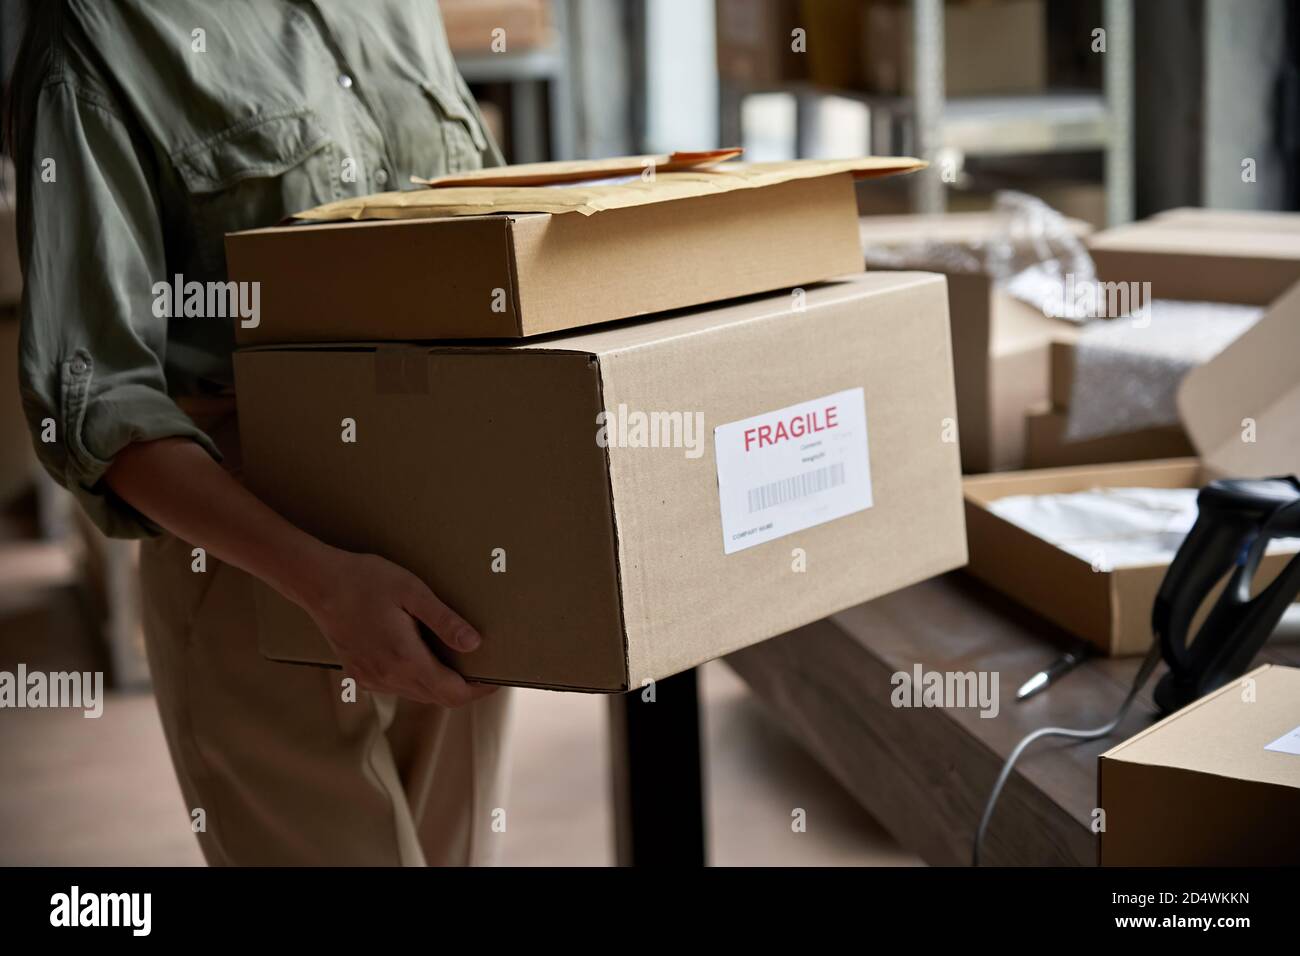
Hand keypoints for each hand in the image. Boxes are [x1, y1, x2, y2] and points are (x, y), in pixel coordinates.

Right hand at [304, 549, 495, 705]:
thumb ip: (444, 620)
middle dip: (465, 688)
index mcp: (404, 659)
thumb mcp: (412, 592)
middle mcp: (387, 677)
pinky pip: (398, 687)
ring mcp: (371, 679)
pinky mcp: (360, 674)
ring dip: (441, 685)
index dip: (479, 690)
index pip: (452, 693)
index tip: (497, 679)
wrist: (318, 583)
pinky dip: (418, 680)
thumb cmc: (366, 580)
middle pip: (438, 698)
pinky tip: (424, 658)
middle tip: (485, 670)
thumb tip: (475, 644)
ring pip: (418, 694)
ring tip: (460, 663)